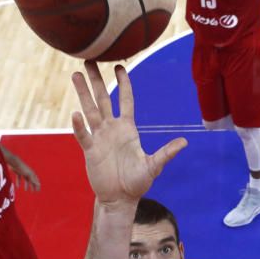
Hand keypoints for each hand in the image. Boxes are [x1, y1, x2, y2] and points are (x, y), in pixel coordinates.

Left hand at [10, 159, 40, 190]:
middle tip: (33, 192)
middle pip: (31, 180)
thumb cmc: (22, 167)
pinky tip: (18, 186)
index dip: (37, 185)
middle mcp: (28, 172)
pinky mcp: (18, 172)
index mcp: (32, 173)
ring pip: (26, 180)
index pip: (36, 180)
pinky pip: (19, 178)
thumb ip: (33, 179)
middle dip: (33, 186)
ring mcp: (23, 172)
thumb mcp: (29, 174)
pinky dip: (19, 182)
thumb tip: (39, 184)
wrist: (14, 162)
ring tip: (26, 190)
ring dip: (26, 185)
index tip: (38, 191)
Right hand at [71, 62, 186, 204]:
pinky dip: (78, 125)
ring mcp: (99, 138)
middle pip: (103, 98)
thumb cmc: (137, 183)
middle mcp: (111, 129)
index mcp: (127, 129)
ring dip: (83, 93)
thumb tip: (185, 142)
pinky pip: (83, 135)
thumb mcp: (154, 166)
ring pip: (89, 110)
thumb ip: (166, 153)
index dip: (123, 83)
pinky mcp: (90, 150)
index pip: (124, 100)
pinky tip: (74, 114)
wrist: (120, 199)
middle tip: (90, 59)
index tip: (119, 66)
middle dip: (96, 80)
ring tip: (75, 75)